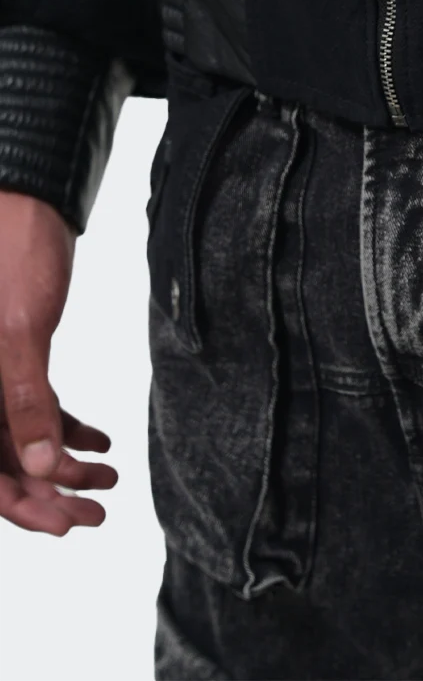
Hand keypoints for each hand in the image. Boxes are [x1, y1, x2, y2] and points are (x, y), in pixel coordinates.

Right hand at [0, 190, 116, 532]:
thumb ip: (25, 399)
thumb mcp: (19, 330)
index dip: (20, 506)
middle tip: (97, 513)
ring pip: (19, 439)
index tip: (66, 524)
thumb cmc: (11, 254)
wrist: (25, 201)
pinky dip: (64, 426)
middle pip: (0, 462)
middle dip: (47, 494)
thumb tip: (44, 468)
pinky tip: (102, 440)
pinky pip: (31, 406)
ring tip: (109, 479)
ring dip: (61, 464)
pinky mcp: (8, 355)